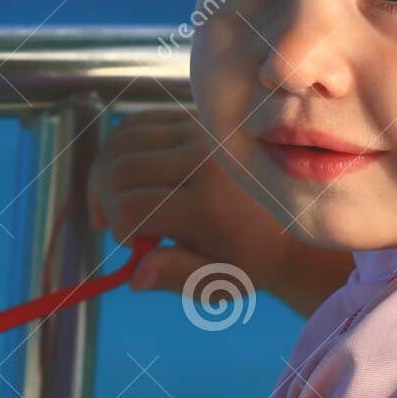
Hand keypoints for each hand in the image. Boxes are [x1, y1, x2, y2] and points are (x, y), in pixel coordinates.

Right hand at [88, 109, 352, 315]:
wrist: (290, 217)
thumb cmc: (250, 257)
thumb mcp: (219, 281)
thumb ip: (176, 276)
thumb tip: (134, 277)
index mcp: (210, 205)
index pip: (132, 208)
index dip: (119, 229)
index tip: (134, 246)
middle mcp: (204, 160)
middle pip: (121, 170)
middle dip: (106, 201)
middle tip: (116, 225)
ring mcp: (200, 132)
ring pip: (123, 142)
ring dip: (108, 174)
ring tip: (117, 202)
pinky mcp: (196, 117)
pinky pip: (138, 124)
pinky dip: (121, 149)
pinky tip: (128, 176)